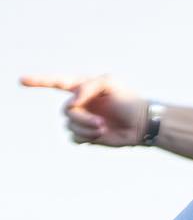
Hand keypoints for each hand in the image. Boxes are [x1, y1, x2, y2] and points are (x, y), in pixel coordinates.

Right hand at [20, 73, 147, 146]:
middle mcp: (78, 104)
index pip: (55, 82)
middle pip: (65, 112)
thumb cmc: (128, 100)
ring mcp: (82, 120)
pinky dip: (86, 138)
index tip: (22, 81)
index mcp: (81, 87)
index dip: (38, 81)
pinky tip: (99, 135)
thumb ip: (87, 87)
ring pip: (69, 126)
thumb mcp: (109, 83)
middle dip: (83, 118)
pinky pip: (75, 138)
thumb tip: (72, 102)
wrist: (142, 123)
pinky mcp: (87, 135)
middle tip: (102, 122)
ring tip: (104, 128)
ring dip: (87, 129)